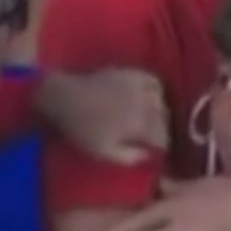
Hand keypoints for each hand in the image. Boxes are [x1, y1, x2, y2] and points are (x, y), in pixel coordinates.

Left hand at [41, 69, 168, 164]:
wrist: (65, 98)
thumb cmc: (83, 129)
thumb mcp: (104, 152)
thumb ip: (130, 157)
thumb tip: (149, 156)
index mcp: (140, 124)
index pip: (163, 138)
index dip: (161, 146)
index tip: (156, 151)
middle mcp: (145, 103)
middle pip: (164, 119)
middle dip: (161, 129)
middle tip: (152, 136)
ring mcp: (138, 85)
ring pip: (162, 100)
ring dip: (159, 110)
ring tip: (151, 117)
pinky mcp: (130, 73)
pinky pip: (153, 81)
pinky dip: (155, 89)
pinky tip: (148, 96)